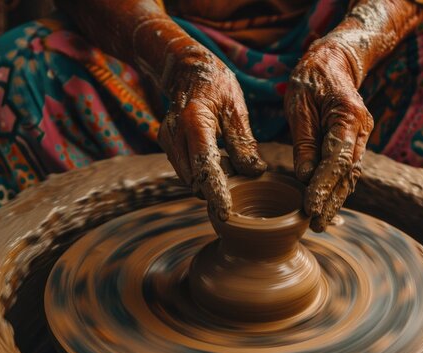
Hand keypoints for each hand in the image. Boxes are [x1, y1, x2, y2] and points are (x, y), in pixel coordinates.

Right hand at [158, 47, 266, 220]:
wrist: (186, 69)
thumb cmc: (216, 84)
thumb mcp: (236, 107)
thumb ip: (243, 141)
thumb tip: (255, 173)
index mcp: (194, 121)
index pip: (205, 166)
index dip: (215, 192)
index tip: (225, 213)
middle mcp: (174, 134)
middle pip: (194, 178)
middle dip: (215, 189)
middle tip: (240, 184)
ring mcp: (167, 141)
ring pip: (189, 178)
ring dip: (210, 181)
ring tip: (231, 166)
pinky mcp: (167, 146)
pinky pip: (186, 170)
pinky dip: (203, 173)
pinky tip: (220, 161)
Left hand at [285, 38, 372, 231]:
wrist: (333, 62)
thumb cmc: (311, 80)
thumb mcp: (299, 106)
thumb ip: (304, 142)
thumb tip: (306, 177)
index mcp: (348, 116)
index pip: (337, 160)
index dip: (324, 187)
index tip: (310, 207)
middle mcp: (362, 129)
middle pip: (348, 173)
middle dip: (332, 201)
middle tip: (316, 225)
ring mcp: (362, 136)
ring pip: (350, 175)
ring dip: (337, 199)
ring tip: (321, 222)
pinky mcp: (356, 142)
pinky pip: (348, 169)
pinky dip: (338, 188)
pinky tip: (328, 205)